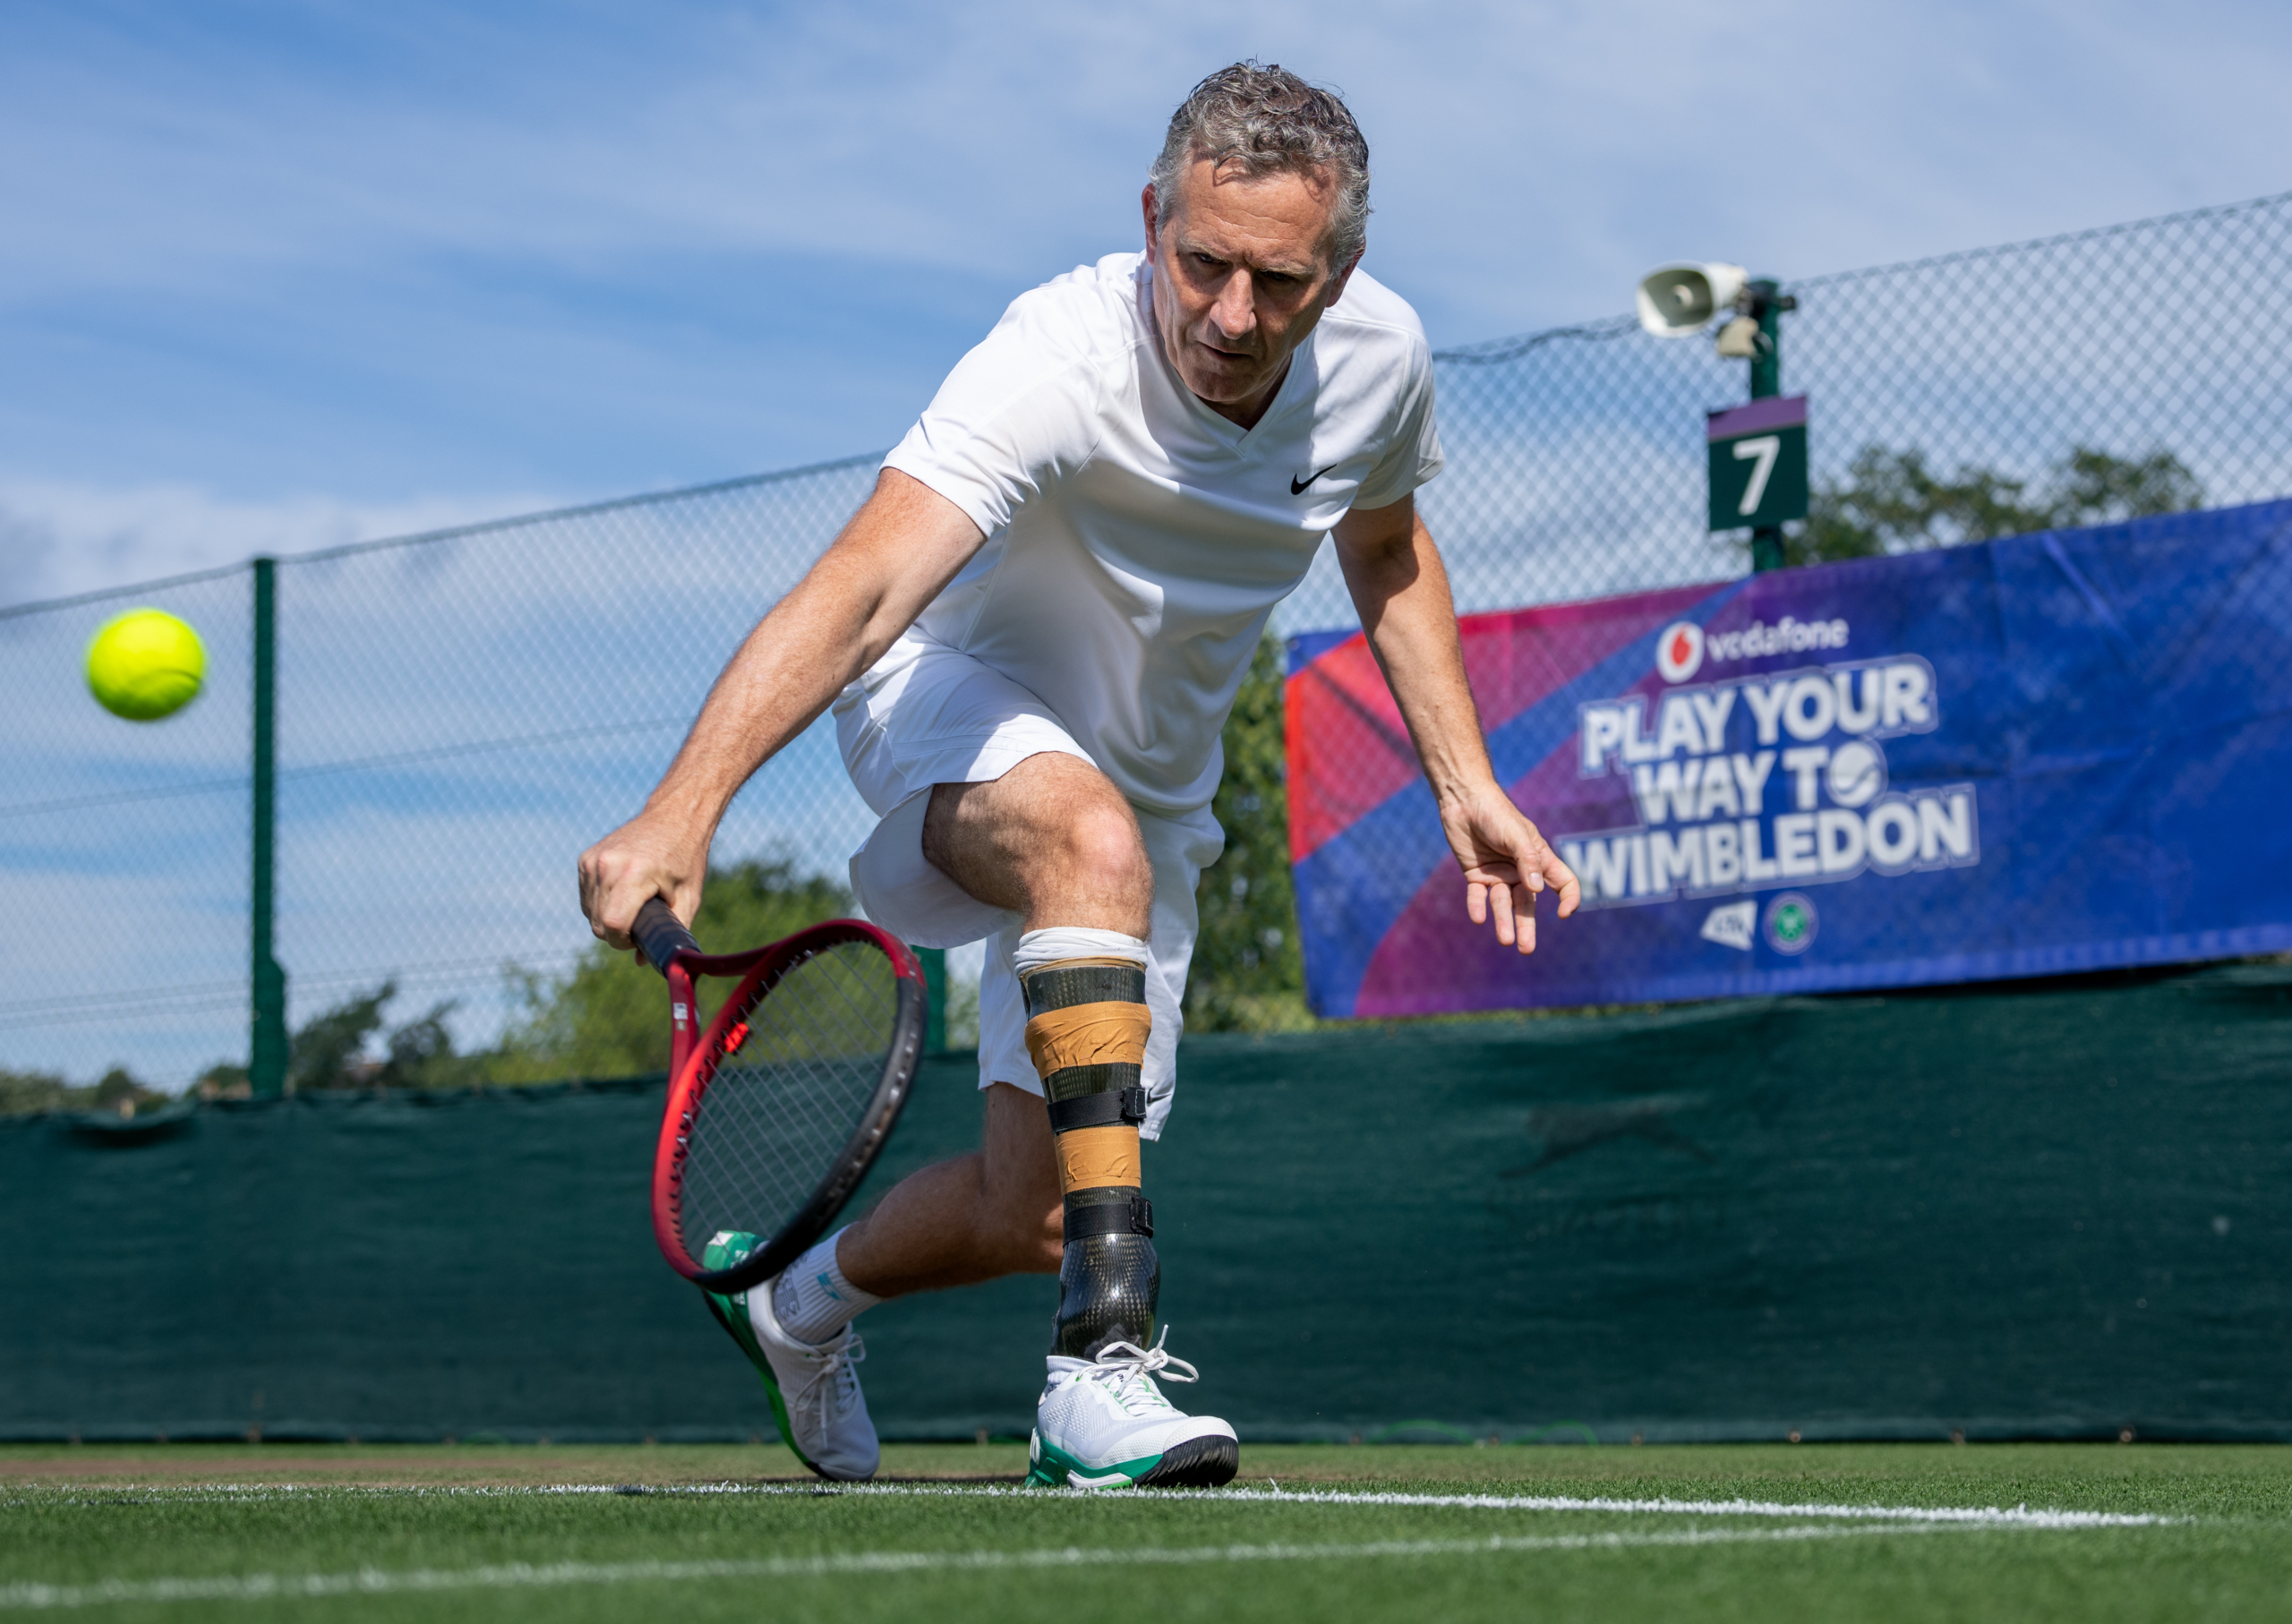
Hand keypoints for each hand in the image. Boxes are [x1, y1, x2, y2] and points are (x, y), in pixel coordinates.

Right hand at [578, 813, 705, 951]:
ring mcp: (593, 860)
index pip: (612, 925)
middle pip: (598, 923)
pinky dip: (600, 903)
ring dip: (608, 918)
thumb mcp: (689, 897)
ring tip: (634, 905)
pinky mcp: (585, 859)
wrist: (675, 815)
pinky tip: (622, 894)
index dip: (623, 942)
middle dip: (617, 934)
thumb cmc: (686, 857)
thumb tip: (644, 962)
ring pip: (588, 913)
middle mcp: (607, 865)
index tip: (639, 938)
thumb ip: (670, 931)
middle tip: (641, 923)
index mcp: (634, 874)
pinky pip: (586, 896)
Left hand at [1439, 784, 1578, 953]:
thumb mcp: (1517, 835)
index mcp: (1539, 859)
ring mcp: (1499, 874)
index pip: (1563, 883)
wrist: (1464, 799)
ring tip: (1506, 941)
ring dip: (1503, 921)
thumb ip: (1527, 860)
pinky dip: (1478, 907)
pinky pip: (1478, 896)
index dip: (1568, 898)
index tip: (1563, 913)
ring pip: (1502, 904)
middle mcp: (1520, 871)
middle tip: (1526, 949)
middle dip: (1527, 926)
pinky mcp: (1476, 875)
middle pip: (1528, 904)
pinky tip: (1479, 919)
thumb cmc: (1496, 812)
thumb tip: (1537, 889)